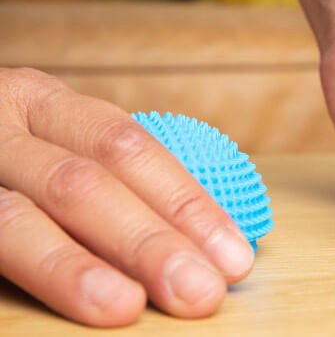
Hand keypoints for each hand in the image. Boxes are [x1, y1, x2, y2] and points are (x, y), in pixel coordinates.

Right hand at [0, 69, 254, 326]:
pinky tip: (65, 304)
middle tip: (199, 292)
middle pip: (81, 182)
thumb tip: (202, 241)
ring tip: (123, 307)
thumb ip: (106, 177)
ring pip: (14, 219)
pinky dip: (23, 278)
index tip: (235, 256)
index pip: (128, 149)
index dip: (184, 203)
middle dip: (146, 241)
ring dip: (72, 267)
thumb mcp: (45, 142)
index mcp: (41, 104)